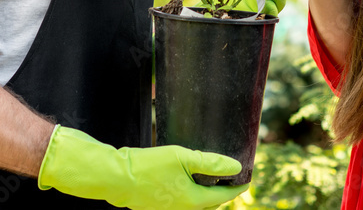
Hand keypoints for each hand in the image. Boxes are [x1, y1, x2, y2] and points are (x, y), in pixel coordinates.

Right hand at [39, 126, 247, 208]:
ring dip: (207, 186)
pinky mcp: (157, 200)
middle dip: (223, 187)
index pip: (224, 196)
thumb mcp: (182, 158)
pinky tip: (188, 172)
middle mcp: (182, 207)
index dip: (237, 186)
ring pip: (195, 197)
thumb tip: (235, 166)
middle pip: (210, 199)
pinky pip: (182, 195)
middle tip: (233, 172)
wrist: (114, 177)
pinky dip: (191, 185)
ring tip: (213, 170)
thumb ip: (209, 162)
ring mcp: (169, 206)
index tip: (248, 177)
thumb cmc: (147, 167)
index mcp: (193, 200)